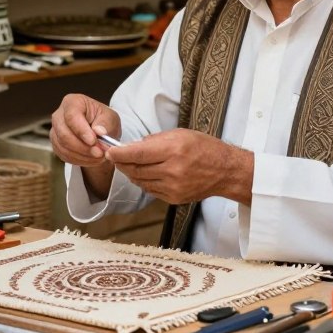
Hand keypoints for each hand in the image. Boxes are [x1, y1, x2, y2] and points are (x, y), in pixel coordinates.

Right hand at [50, 93, 120, 166]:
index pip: (72, 116)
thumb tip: (99, 131)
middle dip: (83, 147)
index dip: (81, 131)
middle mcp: (59, 115)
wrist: (99, 132)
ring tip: (99, 156)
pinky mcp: (56, 144)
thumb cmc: (103, 120)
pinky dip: (79, 160)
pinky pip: (64, 155)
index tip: (93, 141)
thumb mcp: (110, 118)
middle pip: (64, 134)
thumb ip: (106, 124)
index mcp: (72, 102)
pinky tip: (91, 159)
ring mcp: (55, 130)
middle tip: (99, 153)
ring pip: (63, 147)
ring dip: (83, 155)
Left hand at [105, 128, 252, 205]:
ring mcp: (173, 187)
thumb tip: (133, 146)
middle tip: (115, 157)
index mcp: (173, 150)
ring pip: (140, 182)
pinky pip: (150, 191)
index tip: (108, 151)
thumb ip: (154, 140)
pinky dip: (144, 182)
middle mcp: (172, 171)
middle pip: (135, 169)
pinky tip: (146, 174)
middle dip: (122, 163)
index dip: (119, 154)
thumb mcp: (179, 134)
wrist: (224, 171)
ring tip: (129, 165)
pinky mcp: (174, 199)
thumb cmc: (203, 148)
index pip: (137, 153)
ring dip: (131, 173)